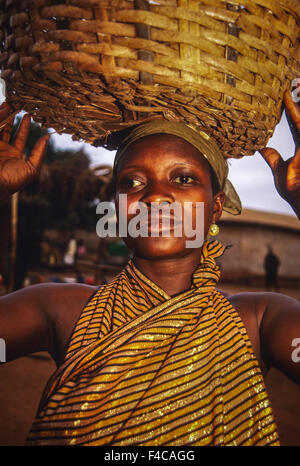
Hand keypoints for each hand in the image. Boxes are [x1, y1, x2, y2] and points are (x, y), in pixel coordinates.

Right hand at [0, 102, 48, 201]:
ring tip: (9, 105)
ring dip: (3, 116)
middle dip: (12, 118)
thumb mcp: (32, 168)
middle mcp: (3, 150)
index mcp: (14, 156)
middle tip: (18, 106)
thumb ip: (39, 152)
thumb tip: (47, 137)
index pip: (20, 138)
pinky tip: (3, 110)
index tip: (28, 115)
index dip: (24, 127)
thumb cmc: (14, 180)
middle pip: (7, 130)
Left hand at [258, 88, 299, 217]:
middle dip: (299, 98)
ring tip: (295, 84)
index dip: (291, 108)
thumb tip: (261, 148)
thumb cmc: (293, 189)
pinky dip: (297, 114)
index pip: (295, 123)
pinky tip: (292, 103)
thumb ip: (272, 157)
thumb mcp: (279, 169)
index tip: (285, 93)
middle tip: (292, 80)